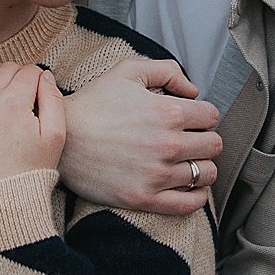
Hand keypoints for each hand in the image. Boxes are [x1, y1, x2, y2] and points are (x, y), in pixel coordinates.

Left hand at [0, 63, 65, 187]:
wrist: (2, 198)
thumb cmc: (31, 170)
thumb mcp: (56, 135)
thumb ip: (53, 99)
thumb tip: (45, 76)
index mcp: (15, 103)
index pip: (30, 72)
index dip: (40, 78)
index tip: (41, 91)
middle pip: (7, 69)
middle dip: (20, 75)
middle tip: (27, 92)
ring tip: (4, 83)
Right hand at [59, 59, 222, 214]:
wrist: (60, 139)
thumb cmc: (93, 104)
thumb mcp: (127, 72)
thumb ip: (167, 71)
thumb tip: (194, 89)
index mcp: (168, 112)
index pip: (212, 116)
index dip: (202, 115)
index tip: (190, 119)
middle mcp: (168, 144)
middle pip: (214, 145)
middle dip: (204, 139)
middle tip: (189, 140)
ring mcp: (158, 174)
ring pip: (207, 174)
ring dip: (202, 166)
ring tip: (187, 162)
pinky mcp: (146, 198)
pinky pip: (190, 204)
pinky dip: (197, 196)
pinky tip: (188, 186)